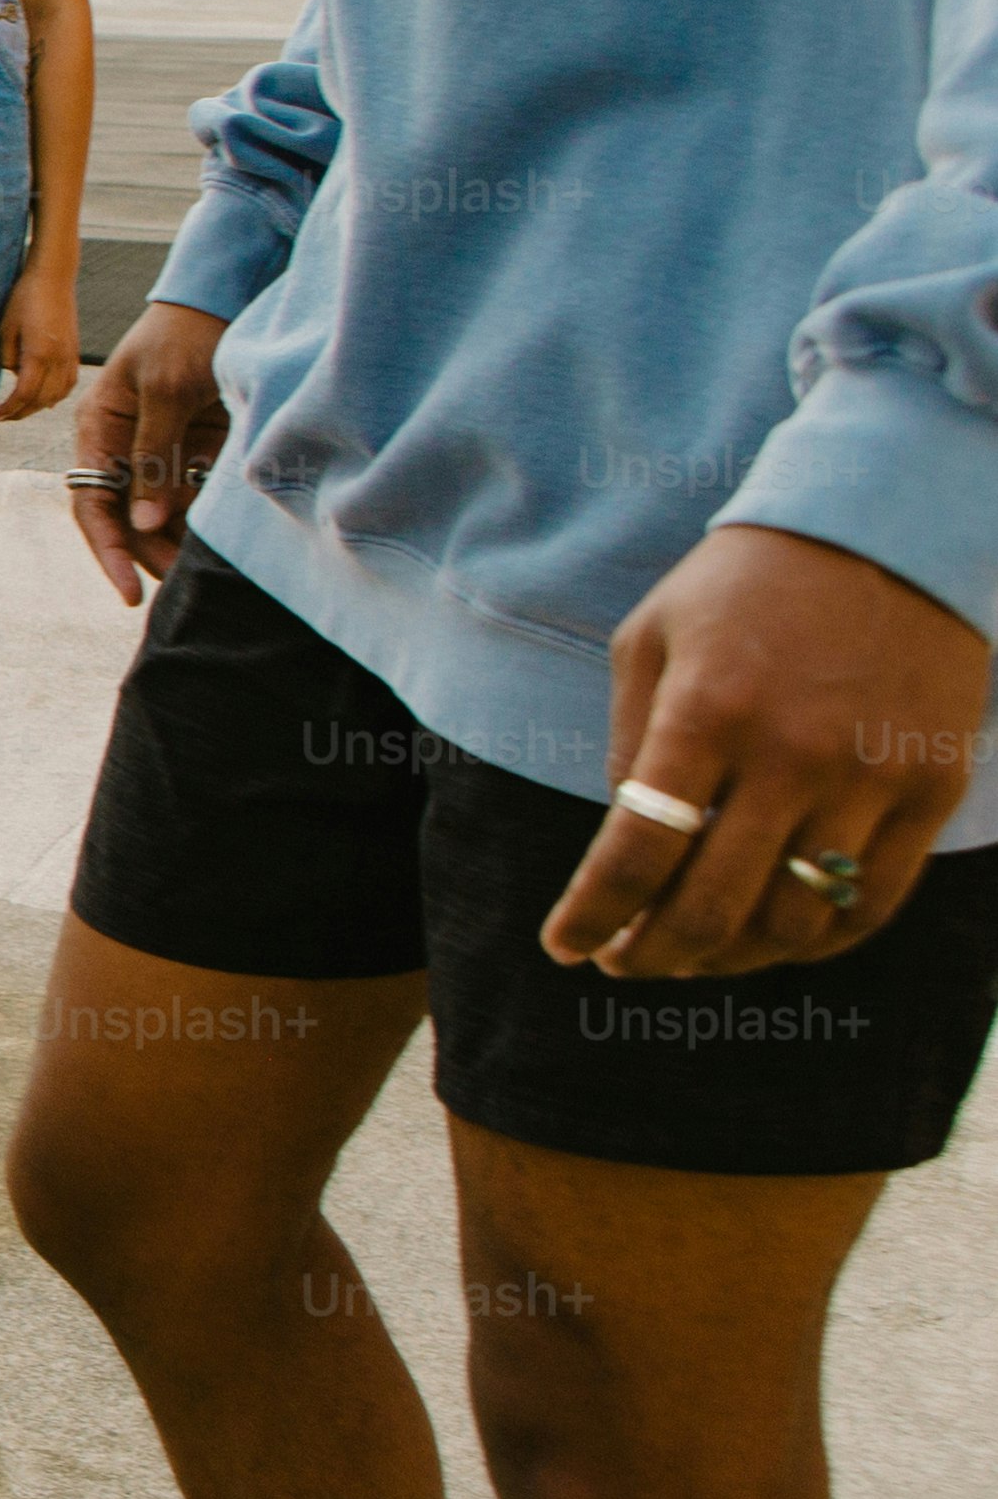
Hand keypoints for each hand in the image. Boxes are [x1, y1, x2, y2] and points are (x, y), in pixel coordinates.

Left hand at [0, 262, 82, 424]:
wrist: (53, 278)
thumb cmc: (24, 299)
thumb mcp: (5, 328)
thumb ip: (9, 357)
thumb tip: (15, 376)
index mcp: (39, 353)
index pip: (25, 393)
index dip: (10, 408)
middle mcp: (59, 358)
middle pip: (42, 399)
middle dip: (22, 412)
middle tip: (4, 417)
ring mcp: (70, 355)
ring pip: (59, 394)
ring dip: (39, 406)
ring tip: (21, 410)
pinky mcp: (75, 350)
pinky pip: (69, 382)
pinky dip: (58, 395)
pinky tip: (47, 400)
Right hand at [68, 301, 229, 602]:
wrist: (228, 298)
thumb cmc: (185, 335)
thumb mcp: (166, 391)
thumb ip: (154, 454)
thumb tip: (144, 521)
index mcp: (99, 428)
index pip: (91, 502)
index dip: (108, 548)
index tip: (130, 589)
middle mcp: (122, 444)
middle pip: (124, 514)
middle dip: (146, 551)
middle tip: (177, 584)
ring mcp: (159, 446)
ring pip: (159, 510)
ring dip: (175, 541)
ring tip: (198, 571)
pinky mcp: (194, 446)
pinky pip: (191, 493)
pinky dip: (200, 517)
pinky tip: (214, 539)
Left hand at [545, 524, 991, 978]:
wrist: (884, 535)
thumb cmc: (742, 589)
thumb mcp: (652, 642)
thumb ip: (632, 748)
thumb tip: (627, 854)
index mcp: (706, 713)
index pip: (636, 854)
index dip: (591, 918)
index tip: (565, 947)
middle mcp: (792, 754)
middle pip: (712, 907)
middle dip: (653, 956)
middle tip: (624, 963)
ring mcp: (871, 778)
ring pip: (794, 922)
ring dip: (731, 959)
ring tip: (692, 954)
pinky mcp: (932, 789)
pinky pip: (872, 902)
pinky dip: (816, 941)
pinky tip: (773, 939)